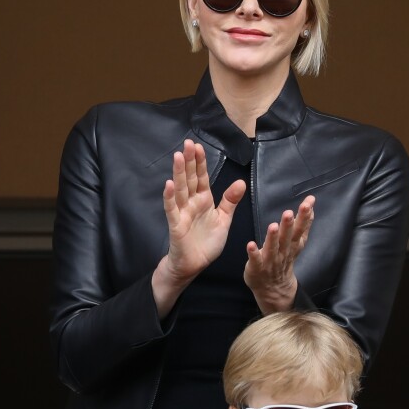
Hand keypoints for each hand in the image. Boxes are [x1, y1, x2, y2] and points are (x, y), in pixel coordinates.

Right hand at [153, 139, 245, 316]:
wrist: (194, 265)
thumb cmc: (206, 243)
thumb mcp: (223, 220)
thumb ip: (230, 201)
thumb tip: (240, 182)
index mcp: (204, 200)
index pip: (201, 177)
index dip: (199, 162)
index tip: (198, 146)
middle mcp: (191, 203)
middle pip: (189, 179)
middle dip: (188, 162)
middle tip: (188, 144)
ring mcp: (182, 213)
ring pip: (180, 190)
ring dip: (178, 174)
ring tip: (178, 156)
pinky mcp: (176, 226)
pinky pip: (172, 210)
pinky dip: (169, 197)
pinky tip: (168, 185)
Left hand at [244, 195, 314, 313]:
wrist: (274, 288)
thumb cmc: (283, 260)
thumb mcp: (296, 243)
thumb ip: (304, 226)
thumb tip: (311, 207)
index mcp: (293, 244)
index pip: (301, 228)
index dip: (305, 216)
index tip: (309, 202)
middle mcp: (283, 252)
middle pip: (287, 238)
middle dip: (289, 225)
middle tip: (289, 212)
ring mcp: (270, 261)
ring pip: (273, 248)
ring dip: (273, 238)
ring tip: (273, 226)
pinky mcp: (257, 268)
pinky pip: (255, 260)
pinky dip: (254, 253)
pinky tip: (250, 244)